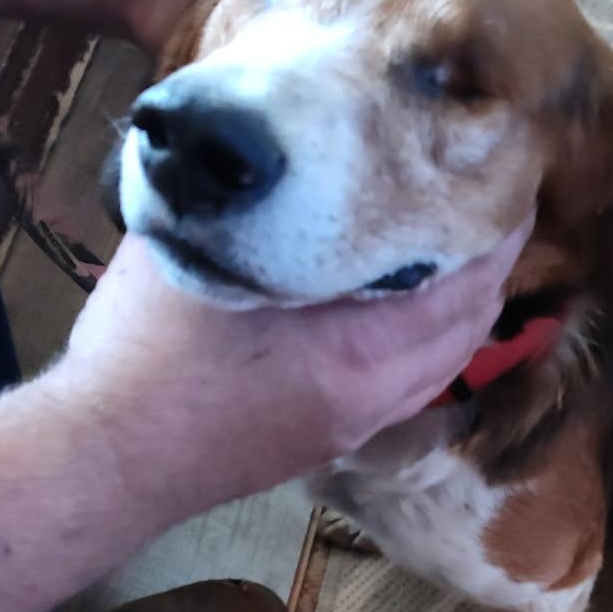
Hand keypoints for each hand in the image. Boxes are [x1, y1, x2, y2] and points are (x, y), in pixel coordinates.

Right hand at [59, 217, 533, 518]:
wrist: (106, 457)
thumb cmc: (146, 349)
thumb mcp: (199, 251)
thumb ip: (252, 205)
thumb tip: (274, 154)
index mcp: (363, 350)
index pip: (469, 285)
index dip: (497, 230)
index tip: (506, 179)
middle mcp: (377, 396)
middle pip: (469, 326)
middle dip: (484, 266)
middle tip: (482, 205)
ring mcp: (355, 425)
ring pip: (440, 362)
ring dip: (456, 307)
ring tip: (446, 247)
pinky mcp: (328, 442)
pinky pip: (406, 385)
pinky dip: (421, 341)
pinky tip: (393, 306)